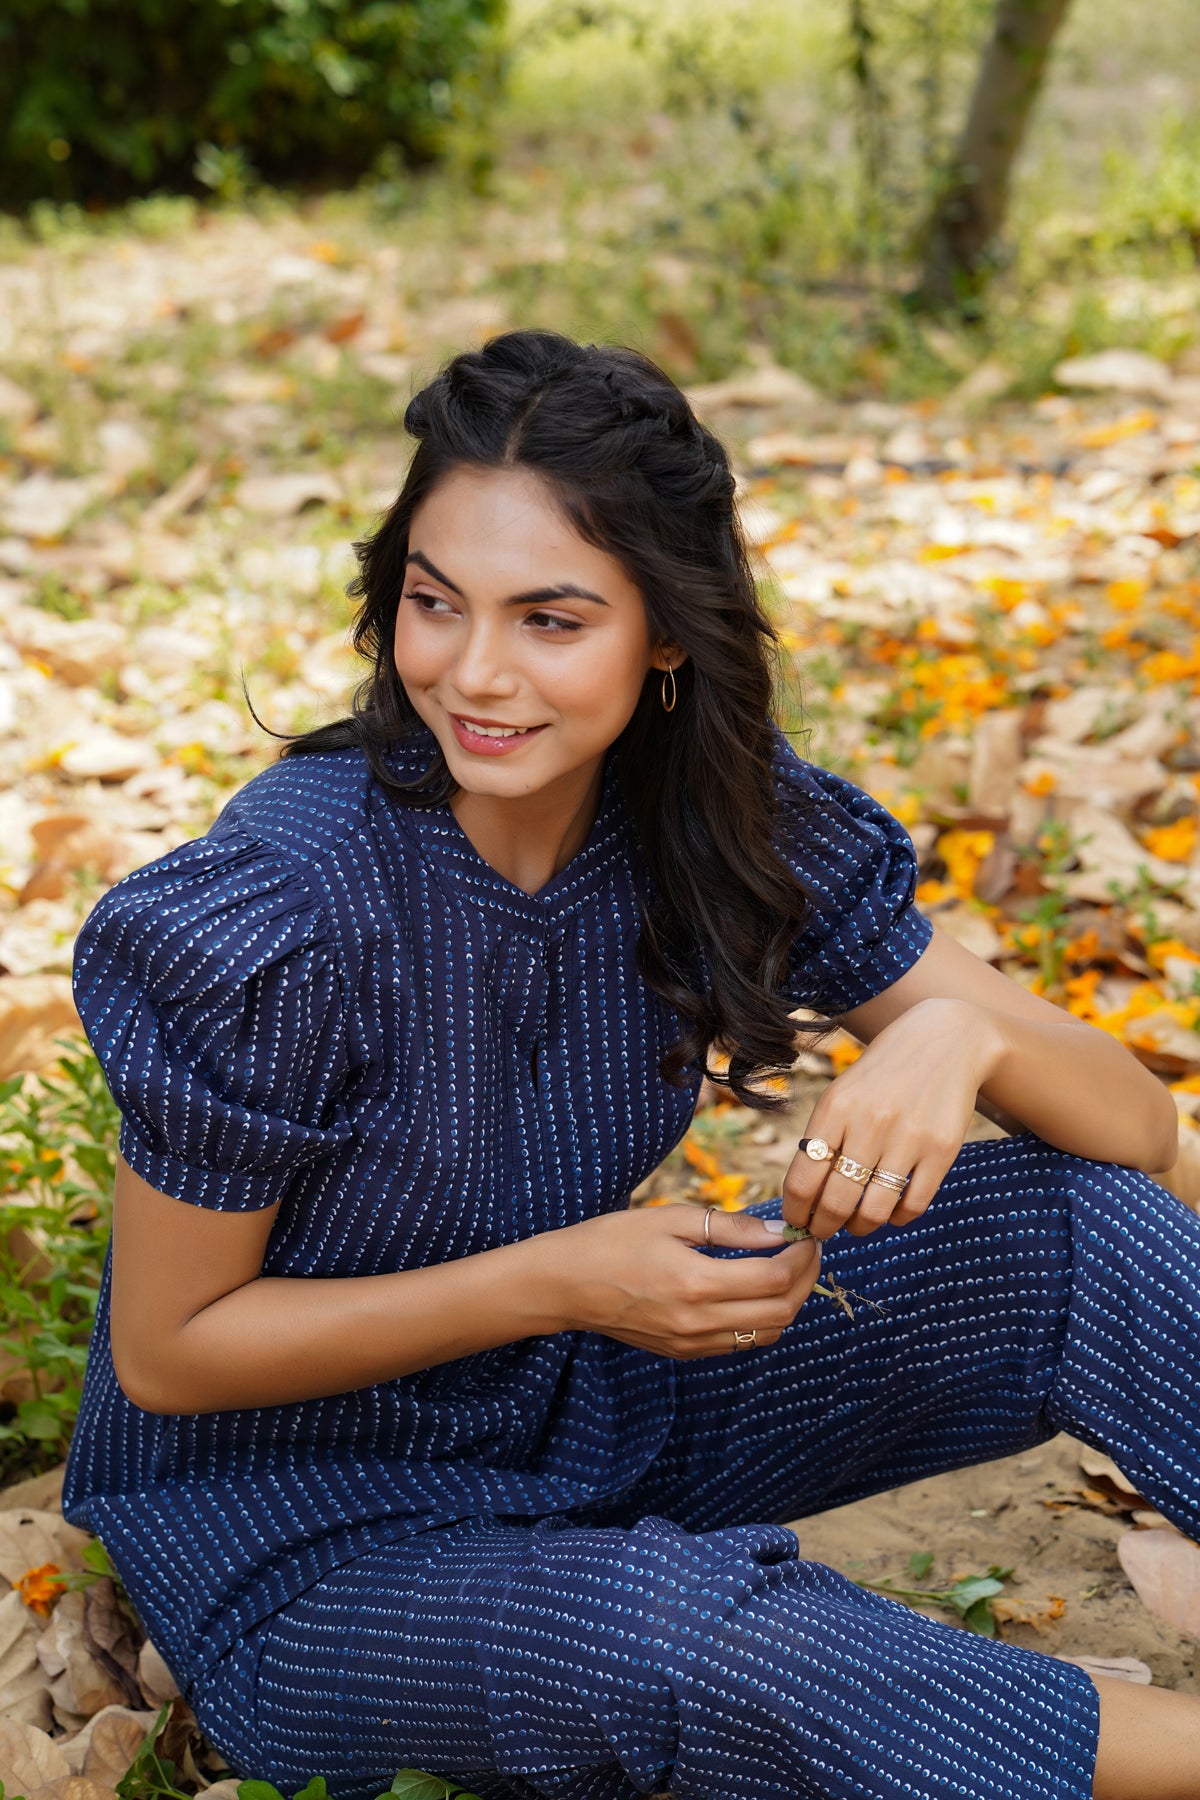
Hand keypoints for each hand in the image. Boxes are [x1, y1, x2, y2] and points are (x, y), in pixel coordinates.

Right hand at [538, 1204, 821, 1358]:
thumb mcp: (669, 1219)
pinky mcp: (683, 1352)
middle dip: (804, 1280)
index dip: (801, 1256)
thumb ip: (729, 1228)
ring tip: (785, 1270)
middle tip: (807, 1252)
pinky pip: (739, 1343)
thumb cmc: (612, 1240)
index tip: (806, 1235)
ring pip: (765, 1335)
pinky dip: (759, 1319)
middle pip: (780, 1312)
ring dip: (787, 1304)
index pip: (775, 1278)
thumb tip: (779, 1231)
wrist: (565, 1284)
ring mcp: (691, 1342)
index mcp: (695, 1282)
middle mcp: (697, 1321)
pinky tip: (753, 1290)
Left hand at [783, 997, 1004, 1240]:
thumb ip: (824, 1137)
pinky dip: (897, 1219)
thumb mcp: (843, 1093)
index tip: (796, 1221)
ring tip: (856, 1224)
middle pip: (836, 1201)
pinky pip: (913, 1205)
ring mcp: (908, 1137)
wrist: (945, 1040)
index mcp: (835, 1108)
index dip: (796, 1210)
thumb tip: (804, 1196)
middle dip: (824, 1226)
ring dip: (860, 1227)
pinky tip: (890, 1213)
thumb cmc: (883, 1073)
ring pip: (874, 1210)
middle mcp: (870, 1123)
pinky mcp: (942, 1150)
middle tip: (823, 1230)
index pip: (802, 1178)